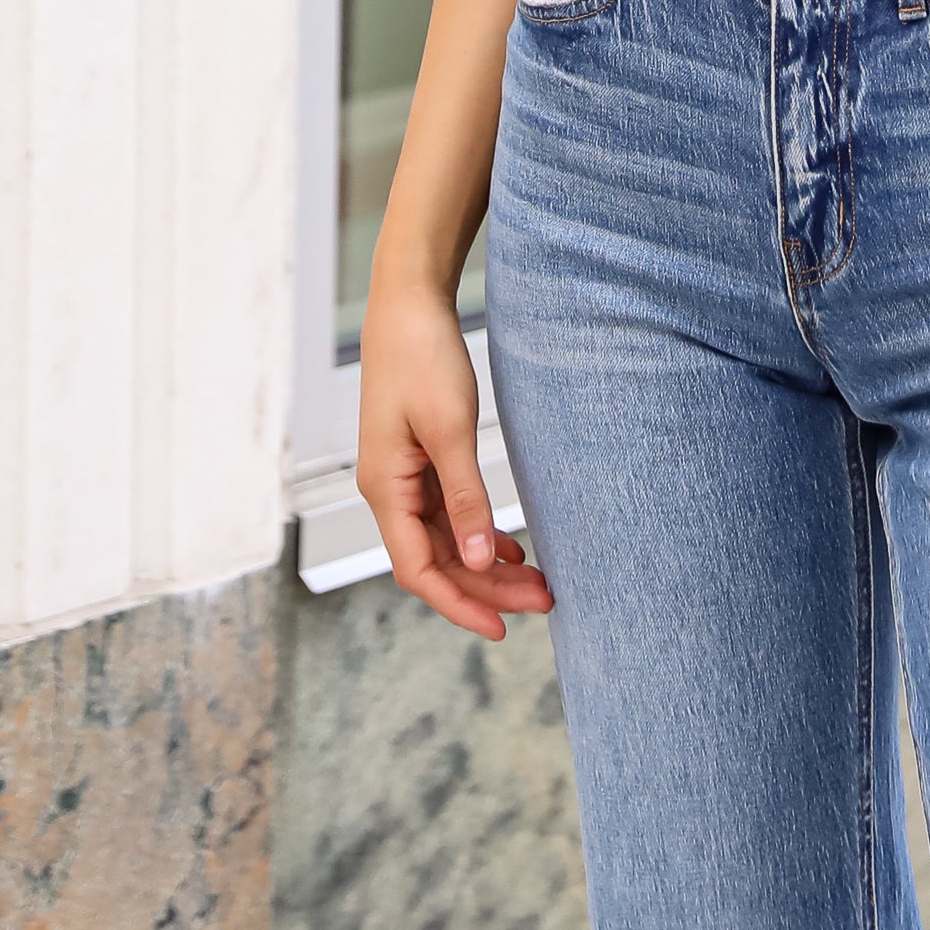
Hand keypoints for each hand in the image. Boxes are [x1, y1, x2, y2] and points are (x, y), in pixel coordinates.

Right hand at [356, 271, 553, 642]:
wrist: (408, 302)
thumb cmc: (422, 358)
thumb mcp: (449, 430)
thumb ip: (466, 497)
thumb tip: (481, 560)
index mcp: (385, 489)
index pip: (419, 570)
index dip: (459, 604)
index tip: (503, 626)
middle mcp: (389, 491)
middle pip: (438, 561)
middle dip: (487, 587)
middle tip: (545, 601)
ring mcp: (404, 476)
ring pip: (447, 540)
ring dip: (489, 563)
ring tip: (539, 580)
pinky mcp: (421, 459)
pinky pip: (449, 513)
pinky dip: (481, 532)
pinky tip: (513, 546)